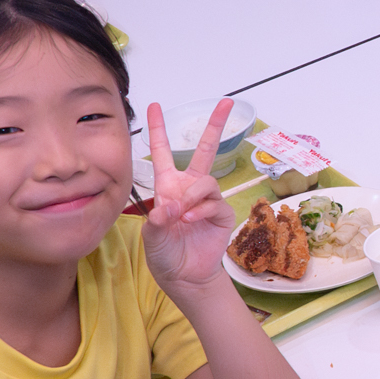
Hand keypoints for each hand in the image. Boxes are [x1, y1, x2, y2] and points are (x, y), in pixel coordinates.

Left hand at [139, 99, 239, 292]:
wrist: (184, 275)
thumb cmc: (164, 253)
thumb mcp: (152, 234)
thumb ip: (159, 218)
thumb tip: (172, 206)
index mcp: (168, 186)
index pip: (162, 153)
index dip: (158, 129)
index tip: (154, 106)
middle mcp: (189, 188)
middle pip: (205, 150)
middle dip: (215, 126)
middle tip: (227, 103)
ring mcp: (207, 200)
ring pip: (206, 180)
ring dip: (193, 195)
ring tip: (183, 214)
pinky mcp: (222, 213)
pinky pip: (214, 201)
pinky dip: (201, 209)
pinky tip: (192, 220)